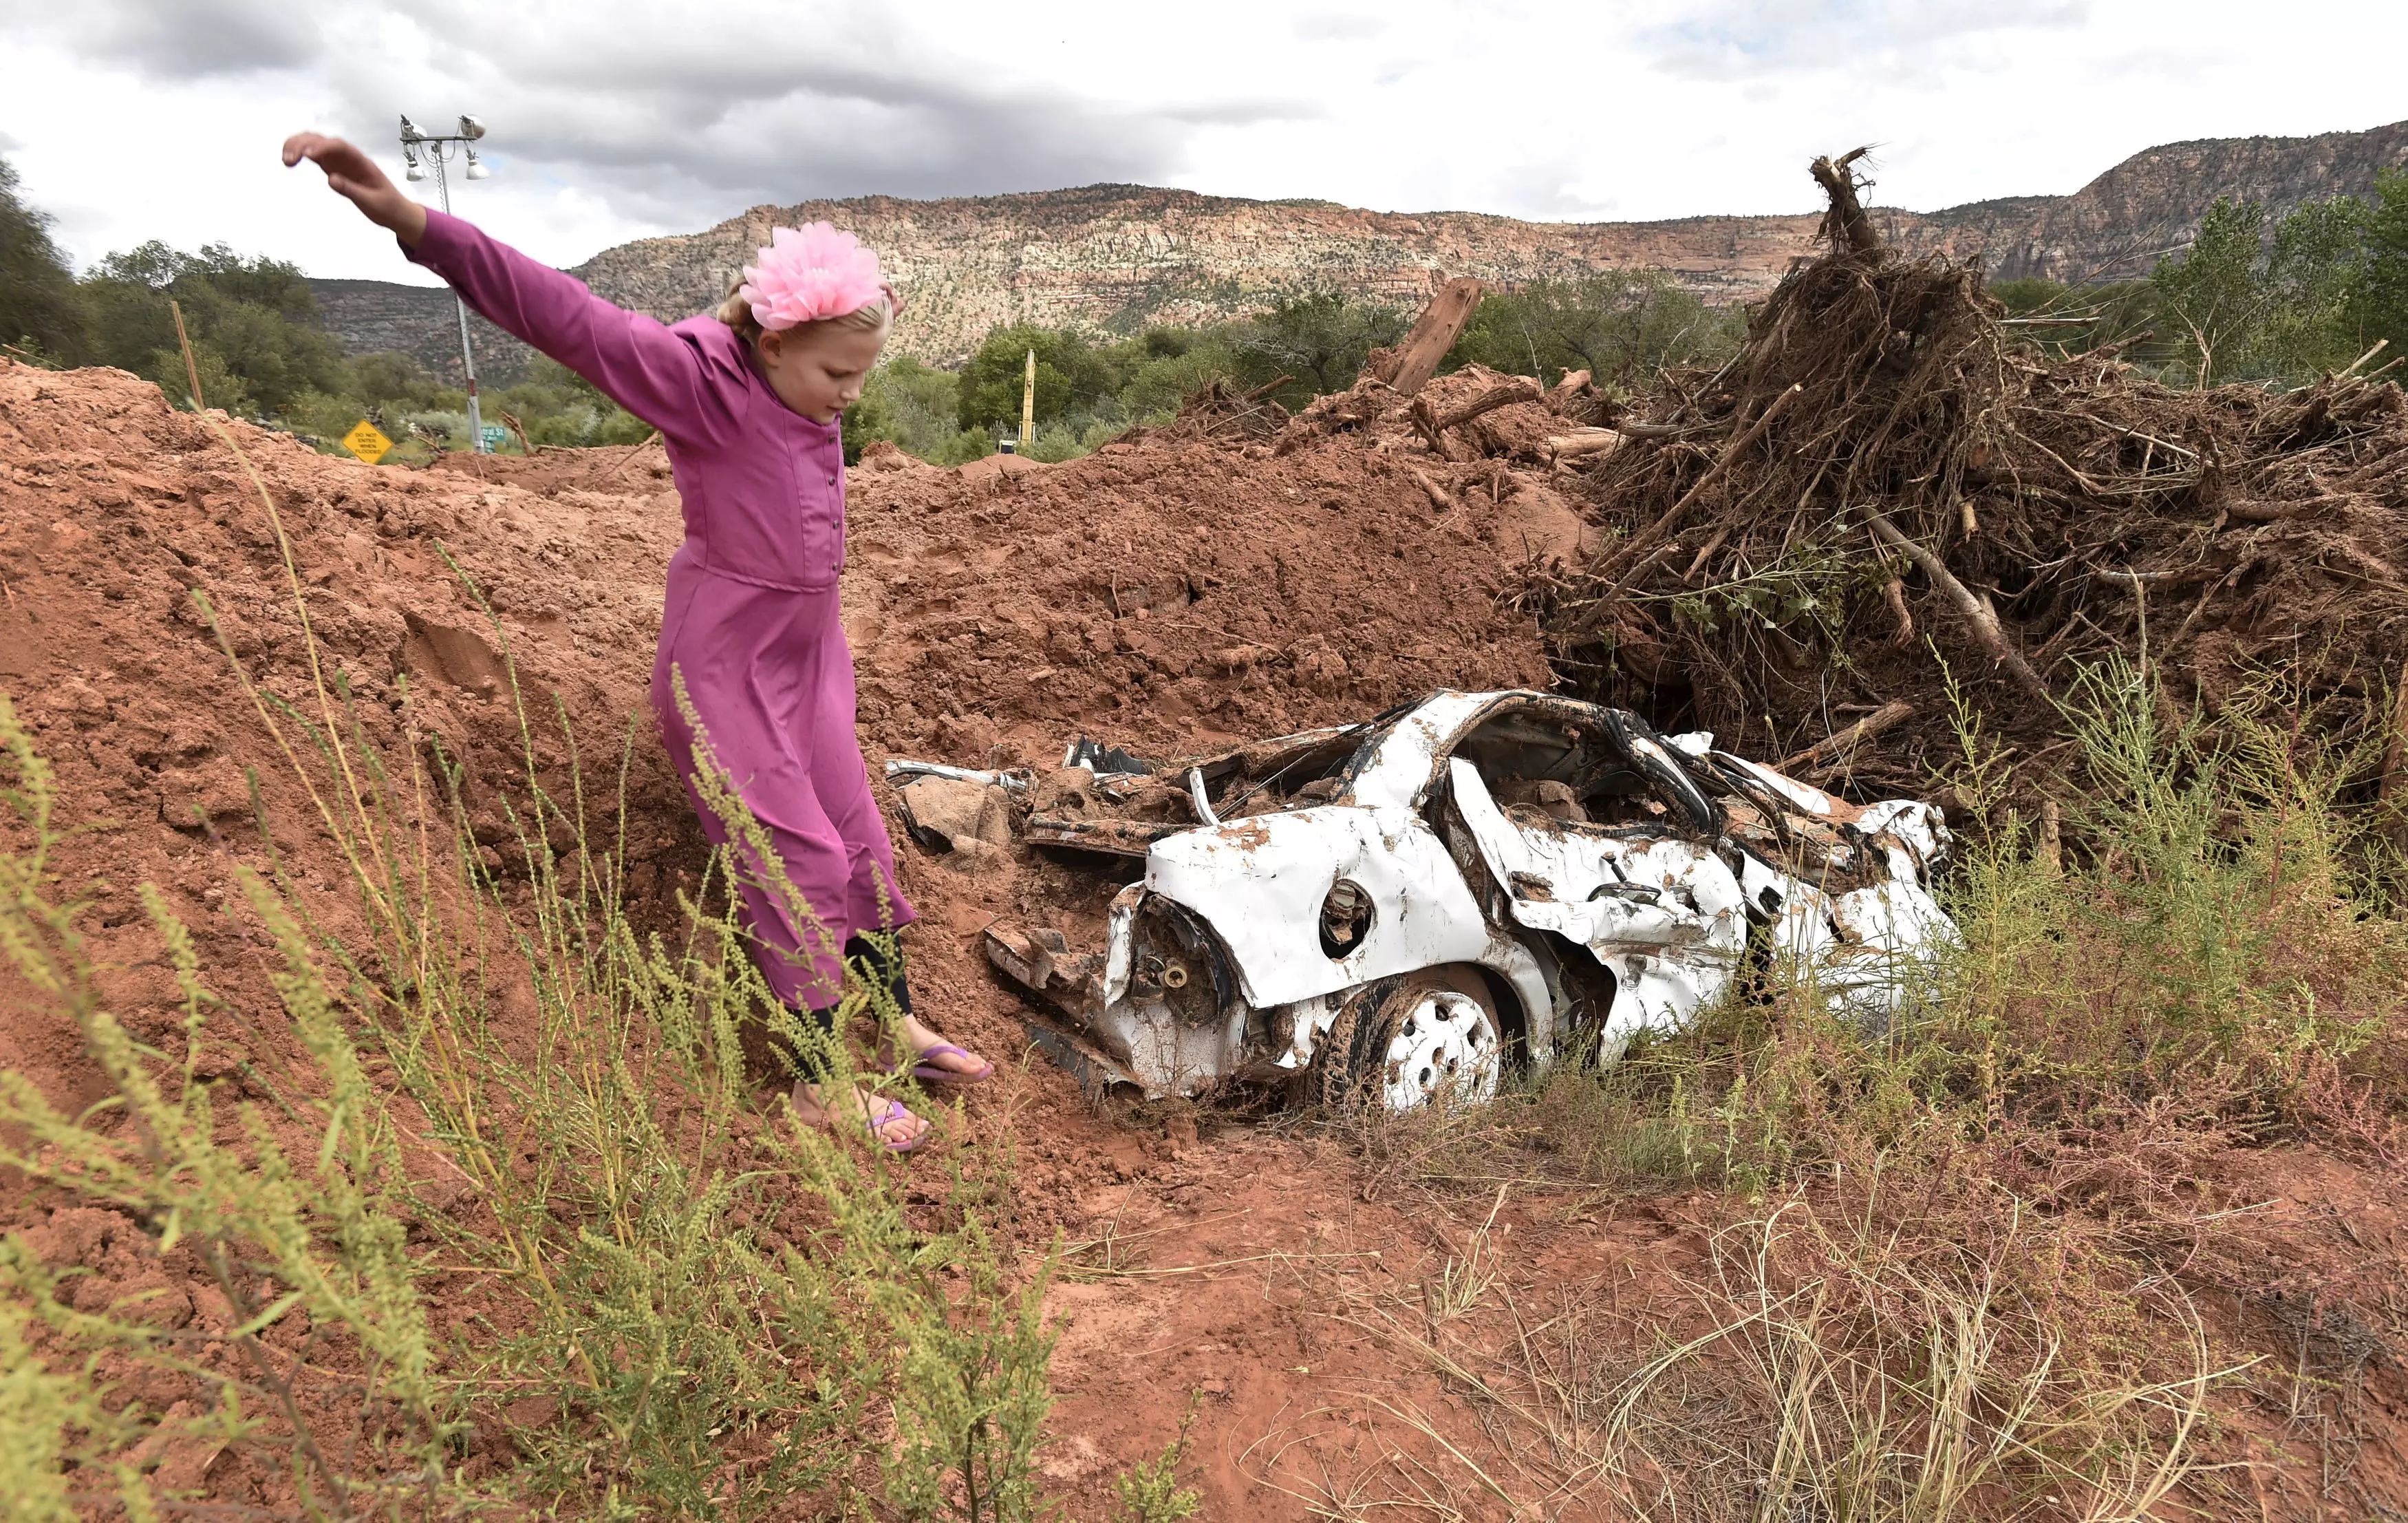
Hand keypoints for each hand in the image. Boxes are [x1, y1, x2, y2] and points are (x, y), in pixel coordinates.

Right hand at [281, 132, 428, 246]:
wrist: (396, 212)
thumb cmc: (388, 206)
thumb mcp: (372, 202)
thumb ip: (352, 190)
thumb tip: (331, 179)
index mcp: (361, 161)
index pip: (339, 146)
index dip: (322, 147)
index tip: (307, 155)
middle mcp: (348, 157)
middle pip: (322, 140)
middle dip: (303, 144)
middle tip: (288, 159)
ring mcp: (339, 161)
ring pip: (314, 145)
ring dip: (298, 147)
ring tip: (286, 160)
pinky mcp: (333, 168)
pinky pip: (314, 155)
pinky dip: (301, 154)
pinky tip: (289, 160)